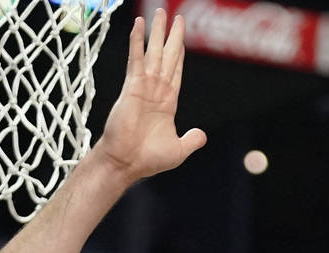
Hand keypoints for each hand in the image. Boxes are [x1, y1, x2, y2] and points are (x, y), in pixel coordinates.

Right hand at [95, 11, 205, 180]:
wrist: (127, 163)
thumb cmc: (147, 159)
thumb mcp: (178, 151)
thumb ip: (191, 140)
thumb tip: (201, 135)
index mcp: (167, 103)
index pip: (175, 72)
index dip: (179, 54)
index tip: (181, 38)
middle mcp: (156, 91)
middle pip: (166, 56)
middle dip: (171, 36)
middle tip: (175, 16)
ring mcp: (144, 86)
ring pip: (153, 53)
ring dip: (157, 32)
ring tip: (160, 12)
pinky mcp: (132, 87)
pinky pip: (136, 59)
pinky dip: (137, 41)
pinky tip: (138, 25)